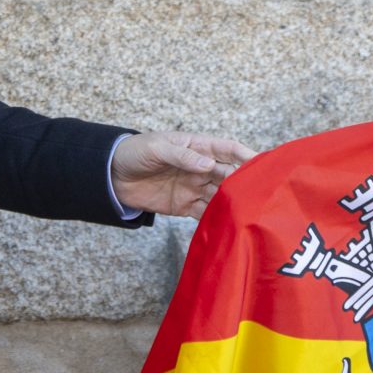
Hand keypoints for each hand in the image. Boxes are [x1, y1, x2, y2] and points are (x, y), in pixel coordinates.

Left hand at [112, 130, 256, 218]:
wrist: (110, 176)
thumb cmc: (134, 153)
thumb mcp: (156, 148)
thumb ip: (182, 156)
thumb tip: (208, 165)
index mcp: (196, 147)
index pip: (227, 149)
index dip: (245, 154)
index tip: (262, 162)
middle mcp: (200, 167)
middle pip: (228, 175)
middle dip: (242, 183)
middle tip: (257, 195)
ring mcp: (194, 187)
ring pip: (220, 195)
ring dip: (232, 203)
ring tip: (246, 213)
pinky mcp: (185, 206)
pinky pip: (205, 213)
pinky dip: (216, 218)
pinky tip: (227, 225)